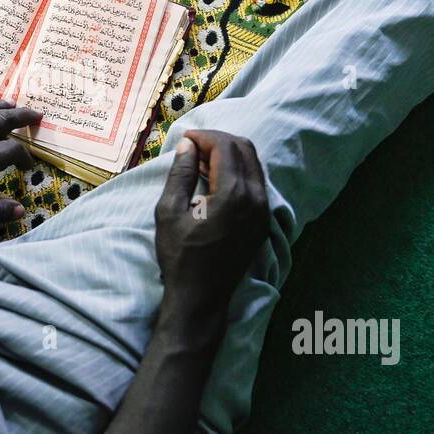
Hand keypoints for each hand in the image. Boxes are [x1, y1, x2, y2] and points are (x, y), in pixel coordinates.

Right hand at [154, 130, 270, 324]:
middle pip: (244, 148)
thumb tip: (187, 144)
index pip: (225, 146)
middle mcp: (256, 198)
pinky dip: (238, 171)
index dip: (204, 136)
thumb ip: (181, 173)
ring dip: (229, 154)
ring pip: (253, 163)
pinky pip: (256, 182)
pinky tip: (216, 179)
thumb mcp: (169, 212)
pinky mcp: (263, 220)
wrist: (201, 297)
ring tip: (202, 161)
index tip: (184, 138)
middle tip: (192, 146)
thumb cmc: (180, 256)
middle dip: (218, 140)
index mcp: (233, 194)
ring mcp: (263, 210)